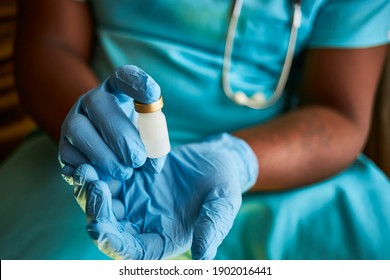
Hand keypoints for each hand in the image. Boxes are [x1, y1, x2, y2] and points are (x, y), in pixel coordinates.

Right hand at [58, 65, 164, 184]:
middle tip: (138, 159)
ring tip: (125, 172)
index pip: (123, 77)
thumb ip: (154, 144)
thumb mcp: (148, 136)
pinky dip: (88, 170)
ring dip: (104, 155)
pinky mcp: (64, 147)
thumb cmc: (135, 140)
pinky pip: (68, 155)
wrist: (108, 156)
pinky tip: (105, 178)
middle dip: (120, 136)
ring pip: (78, 130)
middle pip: (98, 104)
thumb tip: (152, 163)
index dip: (137, 82)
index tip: (153, 94)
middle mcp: (91, 102)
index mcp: (116, 92)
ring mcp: (73, 121)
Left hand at [73, 133, 257, 259]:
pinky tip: (89, 162)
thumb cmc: (223, 187)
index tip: (99, 229)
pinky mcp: (129, 179)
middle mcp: (142, 224)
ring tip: (88, 172)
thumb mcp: (223, 206)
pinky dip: (96, 173)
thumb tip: (203, 259)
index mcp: (162, 239)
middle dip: (97, 213)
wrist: (216, 159)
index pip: (132, 251)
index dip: (114, 244)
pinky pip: (106, 179)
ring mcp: (133, 201)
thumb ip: (212, 229)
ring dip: (91, 192)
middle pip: (110, 229)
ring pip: (102, 205)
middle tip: (94, 189)